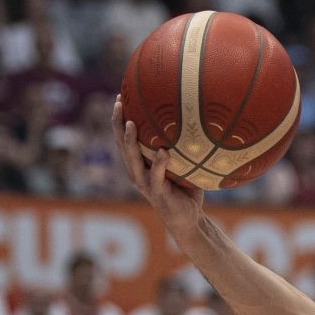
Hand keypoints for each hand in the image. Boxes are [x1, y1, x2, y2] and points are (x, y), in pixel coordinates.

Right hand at [111, 96, 204, 234]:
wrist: (188, 218)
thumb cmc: (186, 187)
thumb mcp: (182, 163)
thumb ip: (182, 146)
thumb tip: (197, 117)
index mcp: (139, 163)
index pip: (124, 138)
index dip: (119, 119)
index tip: (119, 97)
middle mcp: (137, 172)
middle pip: (121, 145)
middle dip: (117, 124)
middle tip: (118, 103)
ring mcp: (145, 183)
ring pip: (133, 160)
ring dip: (130, 142)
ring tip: (130, 124)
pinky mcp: (158, 193)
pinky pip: (156, 176)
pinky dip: (160, 164)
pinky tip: (163, 151)